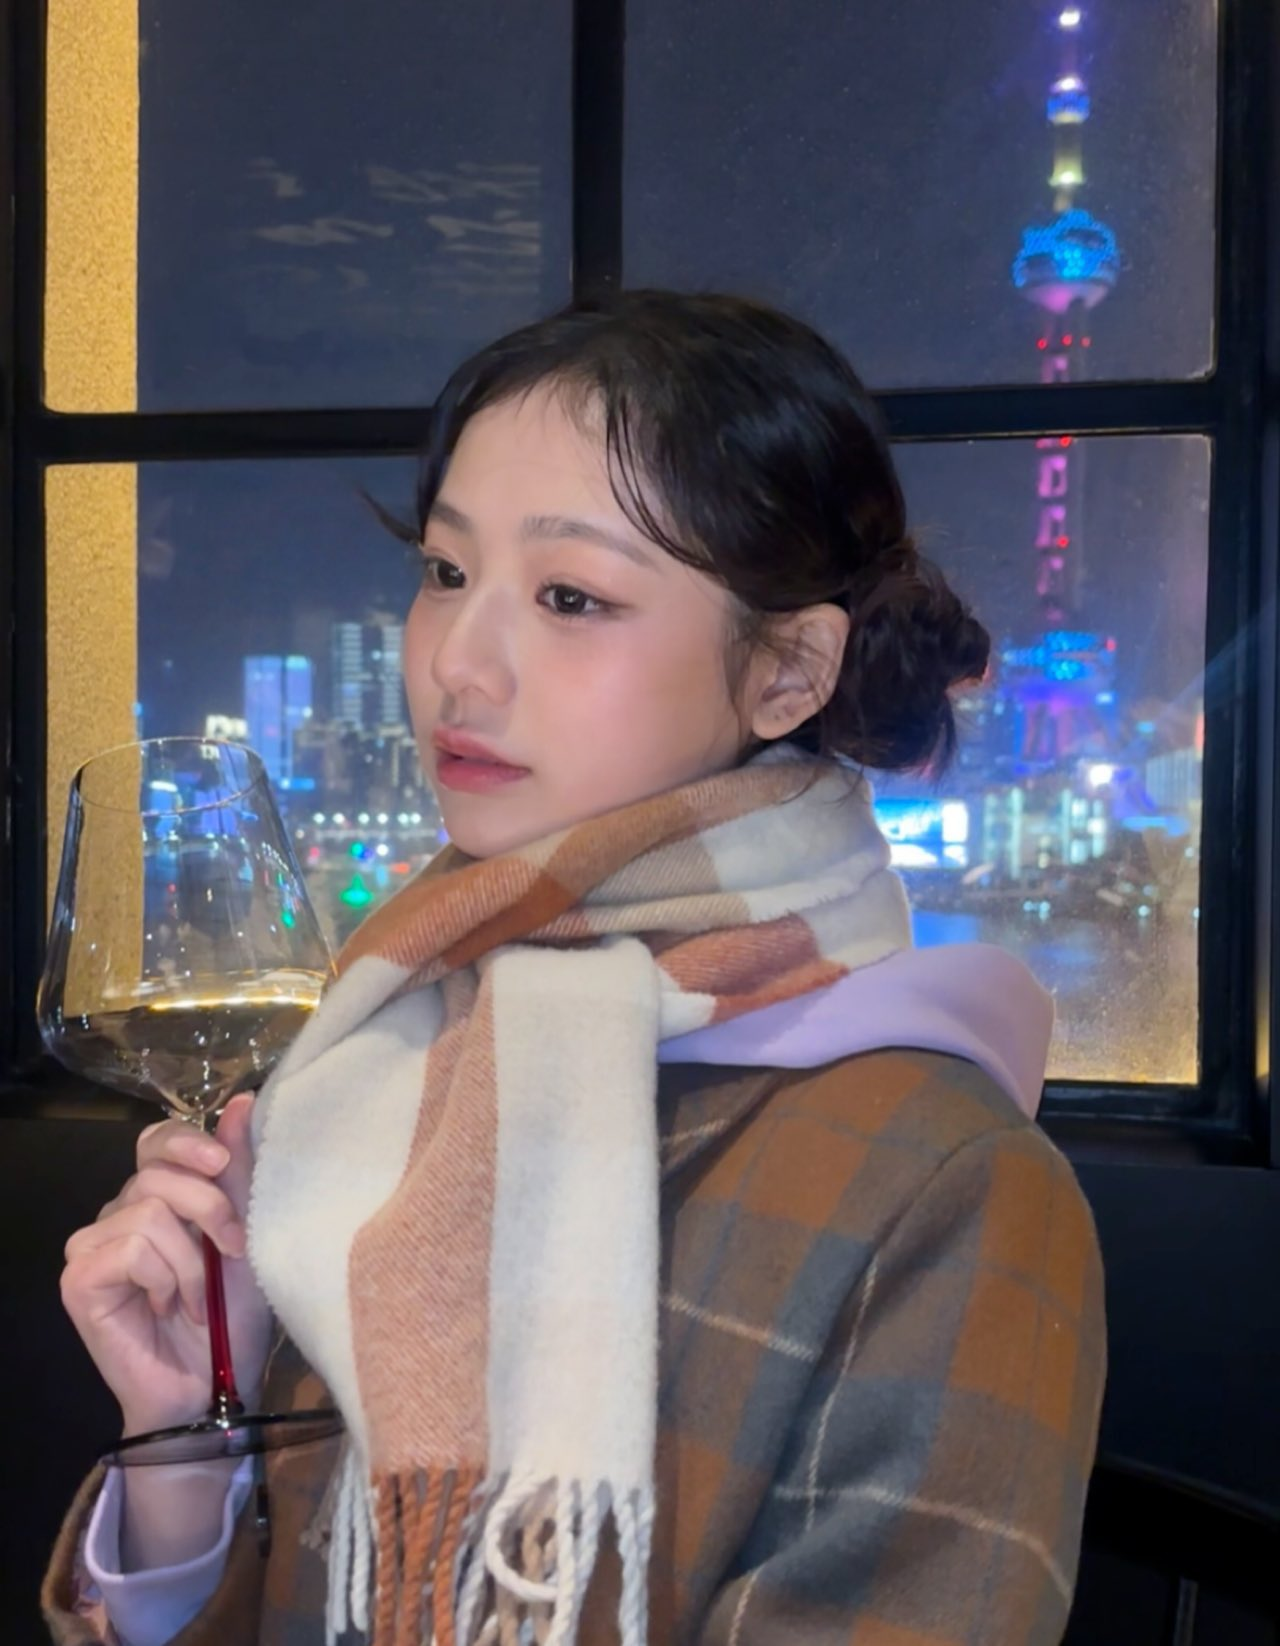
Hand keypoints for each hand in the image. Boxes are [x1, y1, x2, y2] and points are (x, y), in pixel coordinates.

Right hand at [60, 1093, 273, 1437]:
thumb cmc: (234, 1315)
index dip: (187, 1141)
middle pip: (157, 1172)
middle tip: (232, 1252)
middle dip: (209, 1209)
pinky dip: (163, 1278)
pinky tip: (165, 1309)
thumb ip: (238, 1169)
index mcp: (159, 1196)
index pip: (156, 1140)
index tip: (223, 1164)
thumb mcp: (249, 1231)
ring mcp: (93, 1245)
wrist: (213, 1384)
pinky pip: (129, 1247)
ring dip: (191, 1260)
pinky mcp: (80, 1278)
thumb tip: (240, 1100)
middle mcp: (120, 1212)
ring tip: (197, 1299)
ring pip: (148, 1211)